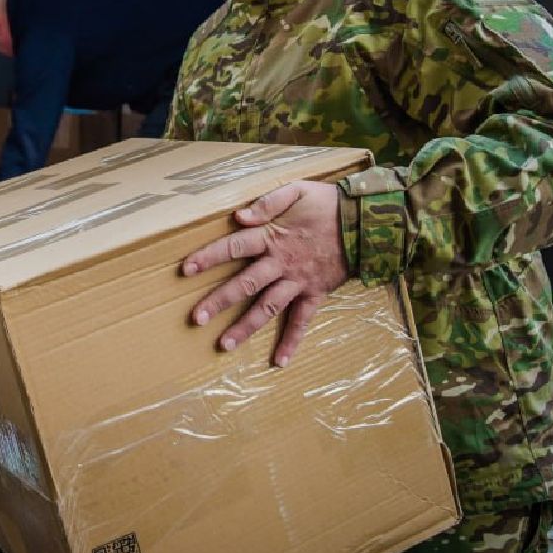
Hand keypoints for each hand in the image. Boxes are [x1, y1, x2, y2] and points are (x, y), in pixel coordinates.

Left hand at [182, 180, 348, 367]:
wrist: (366, 222)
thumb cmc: (328, 203)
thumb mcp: (297, 191)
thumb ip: (267, 203)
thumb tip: (239, 217)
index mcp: (272, 238)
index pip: (234, 247)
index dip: (209, 257)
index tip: (186, 269)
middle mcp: (281, 263)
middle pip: (245, 284)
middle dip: (219, 301)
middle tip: (196, 319)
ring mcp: (298, 281)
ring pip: (267, 308)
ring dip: (245, 327)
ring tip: (223, 345)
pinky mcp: (315, 293)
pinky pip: (303, 321)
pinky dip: (292, 341)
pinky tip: (279, 361)